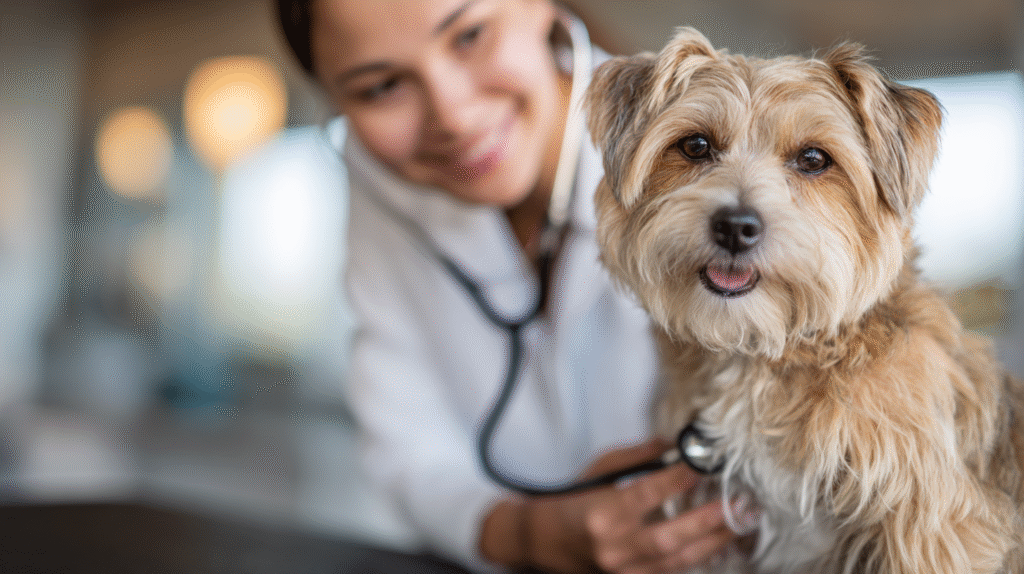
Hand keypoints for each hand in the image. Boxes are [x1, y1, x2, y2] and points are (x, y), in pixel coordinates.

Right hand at [480, 440, 736, 573]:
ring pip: (677, 561)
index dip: (678, 479)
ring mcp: (622, 571)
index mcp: (601, 513)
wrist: (542, 542)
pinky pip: (671, 573)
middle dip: (709, 520)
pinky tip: (718, 543)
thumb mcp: (599, 470)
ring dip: (713, 542)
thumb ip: (638, 458)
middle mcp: (612, 546)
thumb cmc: (571, 502)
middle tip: (740, 503)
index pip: (647, 493)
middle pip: (670, 536)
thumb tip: (674, 445)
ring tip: (739, 523)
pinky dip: (697, 558)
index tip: (703, 464)